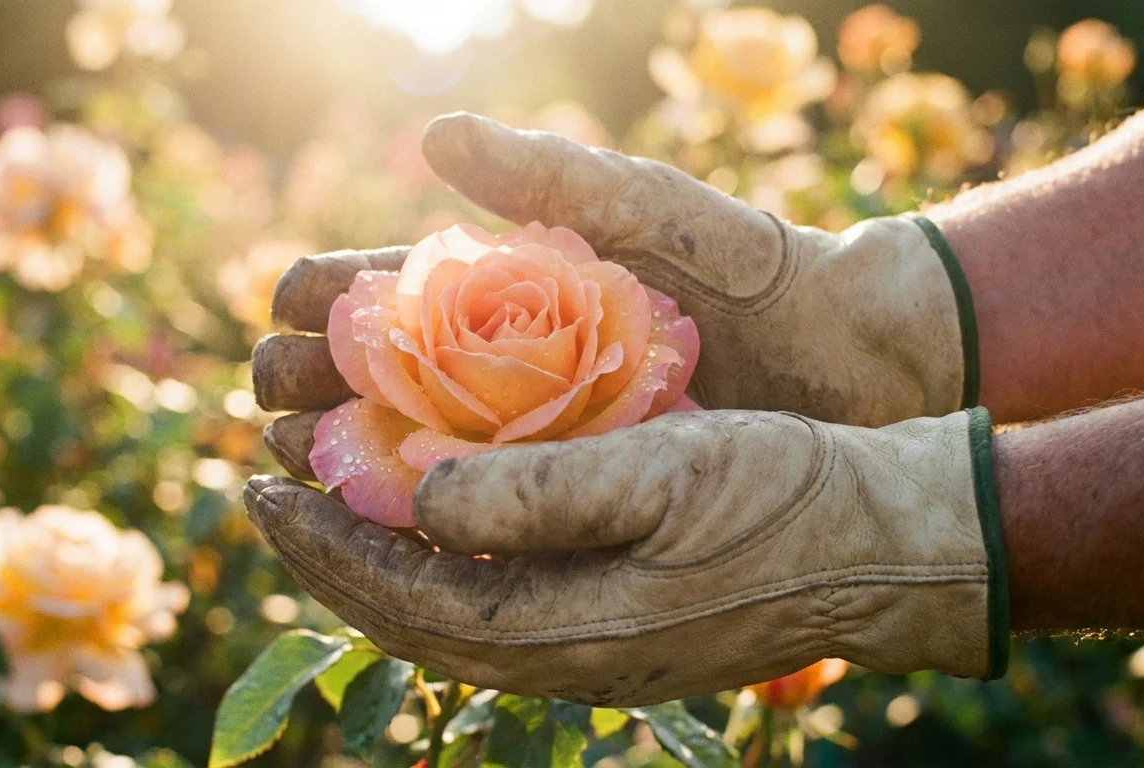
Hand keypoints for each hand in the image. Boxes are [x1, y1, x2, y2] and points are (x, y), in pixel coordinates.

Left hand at [245, 407, 1006, 705]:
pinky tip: (433, 513)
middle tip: (265, 490)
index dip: (320, 546)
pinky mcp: (617, 624)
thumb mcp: (666, 473)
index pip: (402, 600)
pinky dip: (441, 557)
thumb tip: (421, 495)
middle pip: (408, 618)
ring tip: (327, 500)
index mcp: (563, 631)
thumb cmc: (787, 499)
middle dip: (328, 558)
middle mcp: (564, 657)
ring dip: (377, 558)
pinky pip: (495, 600)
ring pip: (446, 612)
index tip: (255, 487)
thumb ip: (540, 490)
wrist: (888, 546)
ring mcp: (592, 649)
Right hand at [254, 113, 976, 471]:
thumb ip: (550, 175)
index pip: (381, 291)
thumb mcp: (651, 212)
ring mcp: (530, 434)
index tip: (292, 313)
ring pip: (408, 451)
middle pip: (372, 377)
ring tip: (307, 471)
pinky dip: (422, 517)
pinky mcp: (568, 491)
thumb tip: (434, 136)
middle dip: (312, 385)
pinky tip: (386, 534)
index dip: (324, 299)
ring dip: (346, 457)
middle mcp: (501, 364)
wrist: (852, 357)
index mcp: (505, 288)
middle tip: (281, 408)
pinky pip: (477, 509)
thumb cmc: (752, 271)